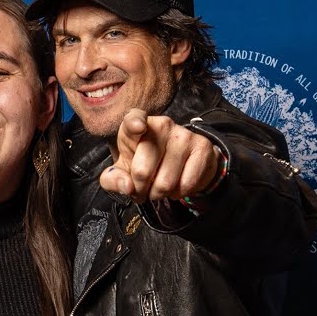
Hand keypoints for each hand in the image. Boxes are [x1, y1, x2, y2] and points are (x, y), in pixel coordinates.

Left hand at [99, 109, 218, 203]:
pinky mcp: (202, 147)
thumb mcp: (123, 170)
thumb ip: (114, 179)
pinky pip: (186, 184)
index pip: (133, 121)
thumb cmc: (145, 162)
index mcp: (135, 126)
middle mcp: (161, 125)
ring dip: (159, 194)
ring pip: (165, 183)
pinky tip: (177, 185)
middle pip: (142, 171)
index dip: (135, 124)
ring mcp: (183, 135)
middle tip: (143, 190)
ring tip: (160, 187)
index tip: (138, 127)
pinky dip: (179, 193)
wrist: (183, 162)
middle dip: (141, 190)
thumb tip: (127, 187)